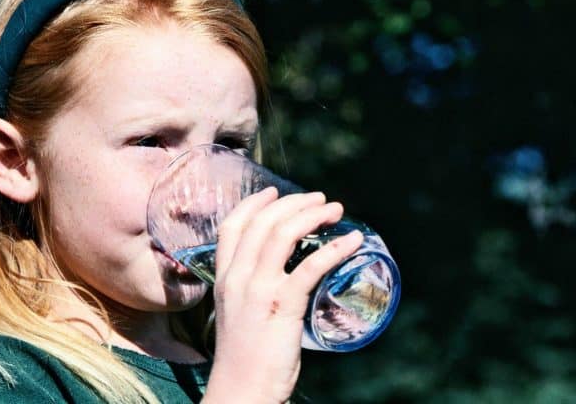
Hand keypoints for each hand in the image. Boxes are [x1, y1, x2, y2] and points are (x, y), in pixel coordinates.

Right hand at [202, 187, 363, 402]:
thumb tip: (282, 277)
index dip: (254, 203)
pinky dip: (335, 248)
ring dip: (313, 215)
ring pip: (283, 234)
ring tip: (335, 210)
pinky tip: (352, 242)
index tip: (274, 192)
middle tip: (320, 200)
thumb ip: (251, 291)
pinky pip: (311, 266)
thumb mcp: (237, 314)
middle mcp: (237, 277)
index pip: (232, 227)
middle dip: (295, 203)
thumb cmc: (244, 358)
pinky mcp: (282, 305)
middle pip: (263, 222)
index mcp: (224, 278)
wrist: (241, 390)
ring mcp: (258, 289)